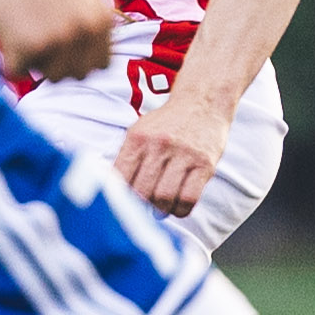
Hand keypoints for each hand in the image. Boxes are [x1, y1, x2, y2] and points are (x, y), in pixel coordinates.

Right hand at [0, 0, 113, 81]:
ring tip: (23, 32)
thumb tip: (95, 57)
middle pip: (77, 74)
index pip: (102, 64)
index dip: (80, 58)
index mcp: (101, 17)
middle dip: (59, 63)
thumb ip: (89, 21)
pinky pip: (17, 73)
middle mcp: (84, 29)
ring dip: (36, 61)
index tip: (62, 45)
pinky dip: (8, 60)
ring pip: (50, 77)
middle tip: (38, 37)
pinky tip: (6, 34)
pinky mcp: (26, 47)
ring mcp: (56, 39)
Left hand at [115, 93, 230, 215]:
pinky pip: (189, 198)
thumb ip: (126, 158)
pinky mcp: (205, 164)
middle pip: (142, 191)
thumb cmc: (166, 124)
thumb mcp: (139, 132)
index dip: (119, 196)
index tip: (122, 203)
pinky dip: (180, 210)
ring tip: (159, 210)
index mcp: (137, 138)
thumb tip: (110, 190)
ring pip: (164, 197)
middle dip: (140, 207)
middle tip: (142, 210)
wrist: (202, 103)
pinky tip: (177, 207)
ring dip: (160, 211)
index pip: (120, 177)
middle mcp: (159, 145)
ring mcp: (183, 154)